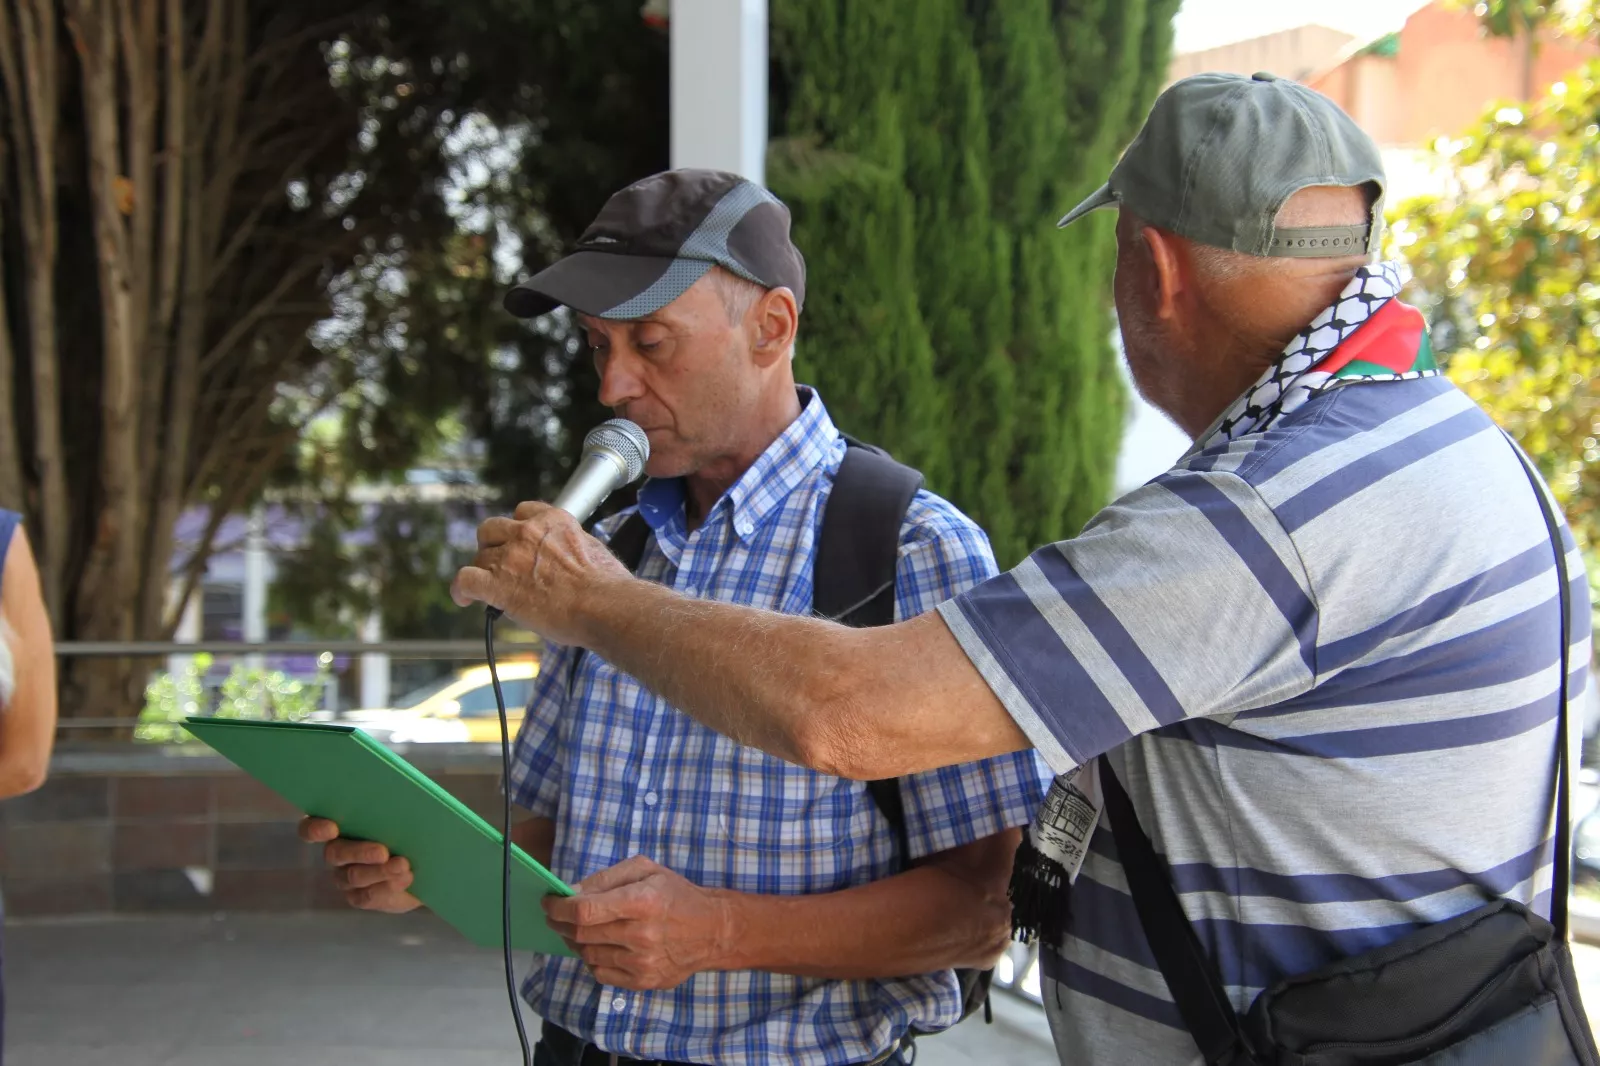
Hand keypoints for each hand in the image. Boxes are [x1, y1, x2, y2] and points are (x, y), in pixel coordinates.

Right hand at [299, 816, 420, 912]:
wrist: (427, 859)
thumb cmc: (411, 826)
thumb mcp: (407, 813)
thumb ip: (397, 806)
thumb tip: (402, 800)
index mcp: (339, 824)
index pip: (311, 827)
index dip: (315, 829)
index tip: (332, 828)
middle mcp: (337, 851)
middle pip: (335, 853)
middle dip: (359, 852)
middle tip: (383, 852)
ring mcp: (346, 876)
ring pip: (353, 876)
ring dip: (379, 871)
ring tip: (403, 865)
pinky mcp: (360, 897)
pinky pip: (366, 896)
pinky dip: (387, 887)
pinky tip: (405, 878)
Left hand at [450, 502, 630, 645]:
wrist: (604, 606)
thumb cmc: (607, 586)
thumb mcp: (594, 549)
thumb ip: (571, 546)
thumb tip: (568, 558)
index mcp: (553, 521)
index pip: (522, 512)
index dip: (517, 528)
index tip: (519, 542)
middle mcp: (527, 533)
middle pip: (492, 529)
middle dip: (493, 546)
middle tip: (501, 565)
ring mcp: (510, 558)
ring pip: (479, 556)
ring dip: (483, 570)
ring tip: (489, 588)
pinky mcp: (498, 585)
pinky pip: (465, 580)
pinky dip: (461, 590)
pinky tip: (464, 598)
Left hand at [542, 855, 735, 990]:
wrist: (713, 930)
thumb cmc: (676, 894)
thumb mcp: (646, 870)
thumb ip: (606, 878)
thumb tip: (570, 892)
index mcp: (642, 902)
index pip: (584, 911)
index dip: (558, 908)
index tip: (548, 902)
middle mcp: (641, 935)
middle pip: (581, 935)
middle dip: (559, 924)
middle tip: (556, 915)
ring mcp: (642, 963)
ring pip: (588, 955)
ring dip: (574, 942)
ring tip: (578, 930)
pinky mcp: (644, 982)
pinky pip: (601, 973)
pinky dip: (592, 959)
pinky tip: (599, 946)